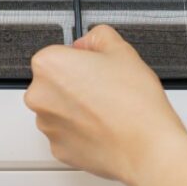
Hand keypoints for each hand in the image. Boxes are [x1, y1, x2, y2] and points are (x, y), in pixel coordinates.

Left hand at [24, 25, 186, 185]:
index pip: (59, 53)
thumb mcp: (121, 50)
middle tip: (104, 88)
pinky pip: (65, 133)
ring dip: (76, 108)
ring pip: (59, 108)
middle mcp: (39, 95)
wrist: (147, 147)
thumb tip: (88, 42)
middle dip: (75, 83)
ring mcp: (47, 125)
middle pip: (54, 82)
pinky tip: (102, 127)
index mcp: (49, 65)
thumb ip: (97, 36)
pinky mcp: (58, 149)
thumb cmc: (134, 103)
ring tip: (107, 109)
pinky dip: (80, 130)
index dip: (82, 59)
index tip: (96, 67)